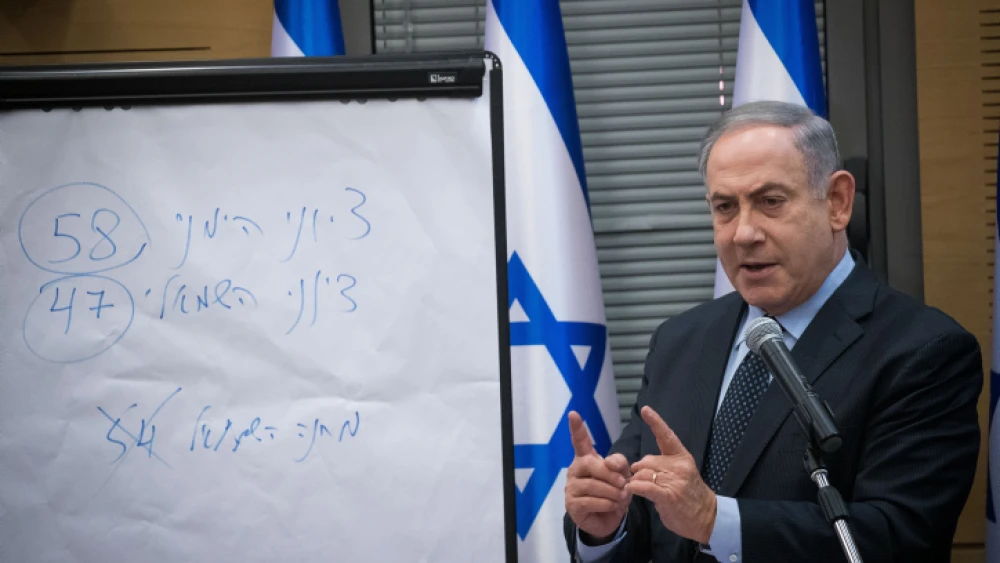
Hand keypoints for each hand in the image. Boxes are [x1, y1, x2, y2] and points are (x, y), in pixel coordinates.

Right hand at [565, 410, 631, 542]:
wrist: (608, 519)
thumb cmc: (613, 492)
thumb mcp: (622, 476)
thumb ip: (619, 465)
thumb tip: (611, 464)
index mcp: (586, 459)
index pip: (580, 441)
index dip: (577, 428)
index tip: (573, 413)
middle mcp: (575, 470)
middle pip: (592, 464)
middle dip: (611, 474)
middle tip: (624, 484)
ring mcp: (571, 487)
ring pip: (593, 485)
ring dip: (612, 492)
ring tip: (621, 498)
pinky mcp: (572, 505)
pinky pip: (590, 501)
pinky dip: (606, 504)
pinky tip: (612, 506)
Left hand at [627, 406, 716, 544]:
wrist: (706, 517)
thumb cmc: (689, 495)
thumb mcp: (681, 473)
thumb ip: (662, 465)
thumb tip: (638, 465)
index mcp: (682, 457)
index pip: (667, 436)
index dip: (655, 422)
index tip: (646, 409)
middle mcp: (679, 466)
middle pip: (646, 461)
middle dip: (639, 471)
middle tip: (641, 482)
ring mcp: (675, 481)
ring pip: (643, 474)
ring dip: (636, 482)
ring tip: (642, 491)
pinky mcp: (668, 496)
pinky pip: (645, 486)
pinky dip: (635, 487)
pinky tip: (632, 489)